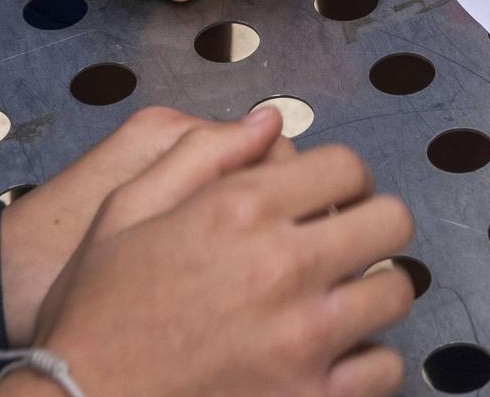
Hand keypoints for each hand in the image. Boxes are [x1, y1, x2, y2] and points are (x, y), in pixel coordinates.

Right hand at [10, 108, 413, 396]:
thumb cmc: (94, 312)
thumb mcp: (126, 211)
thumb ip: (202, 154)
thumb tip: (268, 121)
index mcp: (241, 210)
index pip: (348, 168)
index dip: (343, 179)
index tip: (329, 201)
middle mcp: (284, 266)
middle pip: (390, 222)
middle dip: (372, 226)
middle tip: (345, 247)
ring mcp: (303, 338)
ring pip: (395, 292)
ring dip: (372, 292)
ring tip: (341, 302)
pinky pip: (384, 368)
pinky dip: (369, 361)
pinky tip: (337, 358)